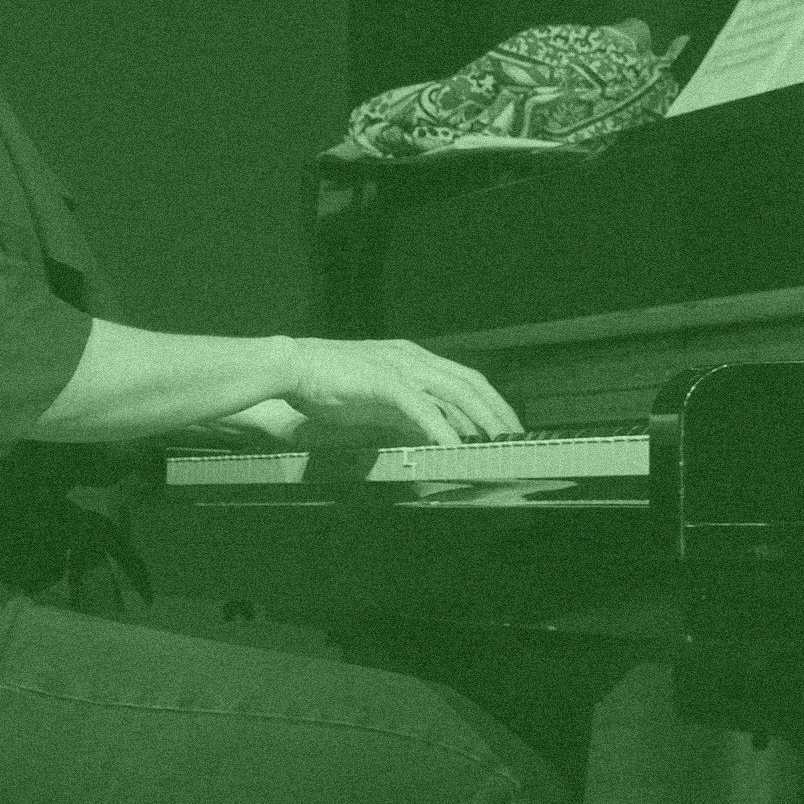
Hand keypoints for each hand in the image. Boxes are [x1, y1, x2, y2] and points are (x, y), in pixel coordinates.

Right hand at [280, 336, 521, 447]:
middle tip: (514, 439)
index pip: (463, 377)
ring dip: (479, 420)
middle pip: (469, 383)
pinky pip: (422, 407)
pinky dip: (442, 428)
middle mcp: (412, 357)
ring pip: (455, 392)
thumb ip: (401, 411)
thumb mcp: (372, 399)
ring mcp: (399, 367)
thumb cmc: (322, 383)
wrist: (289, 366)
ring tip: (495, 444)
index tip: (504, 426)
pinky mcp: (384, 381)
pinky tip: (454, 446)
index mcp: (410, 357)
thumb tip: (427, 432)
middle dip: (495, 412)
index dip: (489, 401)